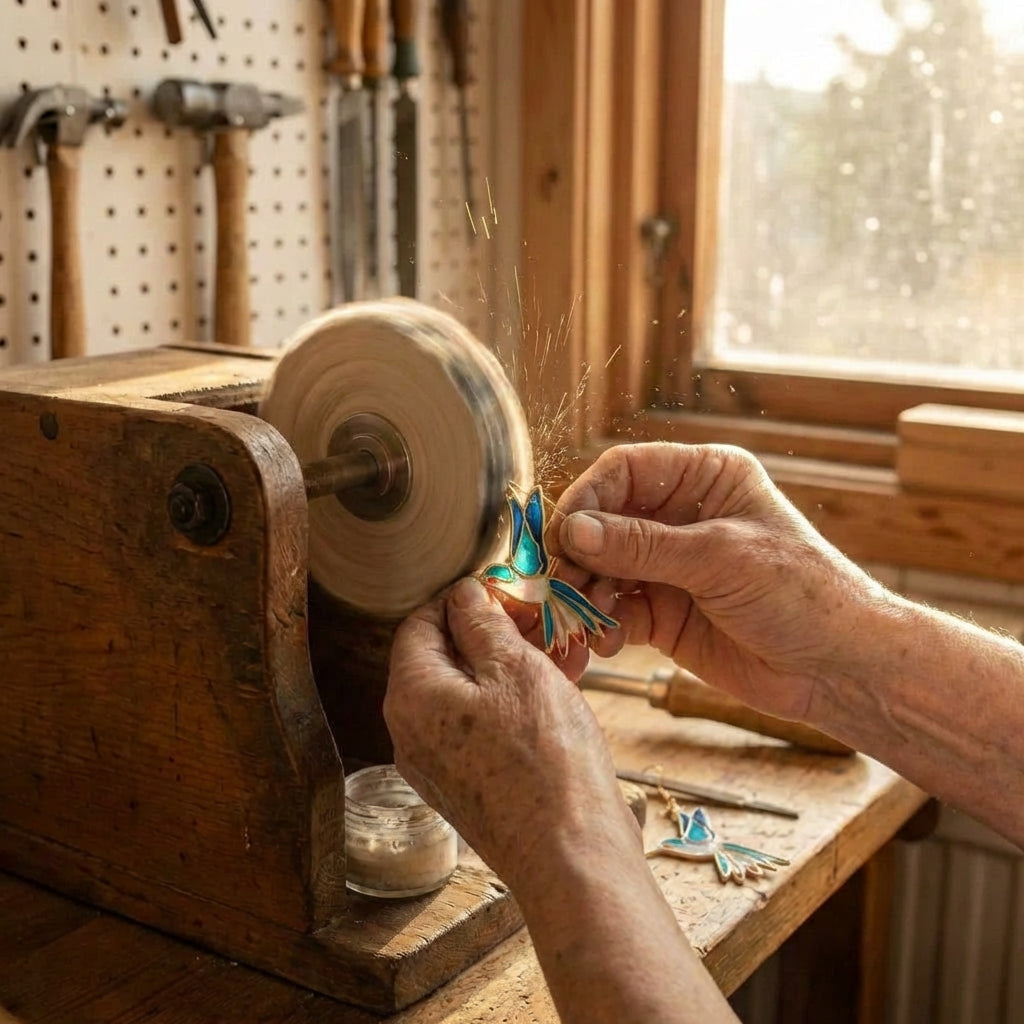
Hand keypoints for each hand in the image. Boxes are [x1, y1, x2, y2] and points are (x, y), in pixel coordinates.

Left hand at [383, 578, 638, 887]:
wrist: (570, 853)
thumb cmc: (545, 759)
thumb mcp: (516, 668)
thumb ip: (482, 623)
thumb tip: (463, 594)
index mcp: (410, 695)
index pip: (419, 623)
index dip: (462, 601)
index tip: (503, 595)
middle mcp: (410, 732)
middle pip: (442, 659)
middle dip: (492, 635)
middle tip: (539, 625)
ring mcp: (436, 764)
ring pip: (467, 693)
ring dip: (510, 667)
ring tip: (561, 655)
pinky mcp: (465, 787)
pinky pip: (479, 728)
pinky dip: (512, 704)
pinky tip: (558, 693)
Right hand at [550, 443, 887, 720]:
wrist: (840, 669)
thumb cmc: (802, 594)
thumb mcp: (720, 559)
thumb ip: (642, 545)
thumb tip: (573, 530)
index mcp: (704, 478)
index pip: (624, 471)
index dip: (587, 498)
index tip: (561, 536)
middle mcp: (681, 516)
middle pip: (602, 522)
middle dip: (578, 556)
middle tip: (560, 587)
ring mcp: (669, 566)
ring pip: (602, 569)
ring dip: (584, 595)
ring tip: (579, 622)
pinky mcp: (663, 612)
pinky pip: (615, 611)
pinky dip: (601, 625)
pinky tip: (604, 642)